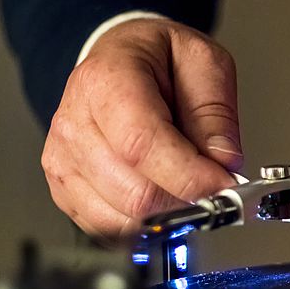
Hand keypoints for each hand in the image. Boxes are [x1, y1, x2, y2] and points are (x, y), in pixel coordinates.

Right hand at [41, 18, 242, 242]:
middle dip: (187, 201)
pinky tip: (163, 202)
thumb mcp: (203, 62)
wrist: (119, 59)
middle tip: (217, 192)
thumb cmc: (157, 60)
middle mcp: (75, 123)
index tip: (225, 185)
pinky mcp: (65, 188)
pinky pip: (108, 229)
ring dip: (168, 217)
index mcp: (107, 82)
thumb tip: (224, 163)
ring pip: (123, 219)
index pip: (142, 145)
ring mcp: (64, 159)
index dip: (190, 176)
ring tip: (189, 190)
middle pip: (134, 192)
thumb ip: (216, 113)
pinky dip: (145, 227)